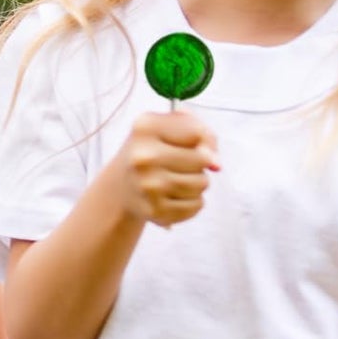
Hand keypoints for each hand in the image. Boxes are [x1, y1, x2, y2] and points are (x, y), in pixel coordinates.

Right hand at [113, 111, 219, 226]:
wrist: (121, 187)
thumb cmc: (152, 152)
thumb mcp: (167, 127)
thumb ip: (199, 132)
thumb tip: (216, 164)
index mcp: (145, 128)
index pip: (197, 133)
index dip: (203, 139)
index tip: (194, 145)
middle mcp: (142, 157)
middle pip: (202, 159)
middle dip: (199, 163)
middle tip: (181, 164)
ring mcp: (148, 186)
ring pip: (202, 183)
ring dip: (197, 182)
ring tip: (177, 180)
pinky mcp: (155, 211)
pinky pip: (196, 205)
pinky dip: (192, 202)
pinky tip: (176, 196)